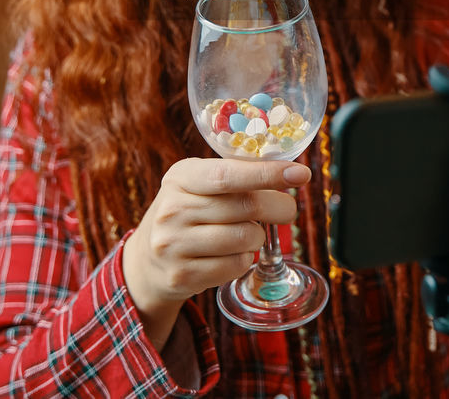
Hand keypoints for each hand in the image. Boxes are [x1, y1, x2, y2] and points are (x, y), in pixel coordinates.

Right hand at [122, 157, 311, 343]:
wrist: (147, 260)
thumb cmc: (187, 213)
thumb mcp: (198, 185)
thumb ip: (235, 176)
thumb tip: (289, 172)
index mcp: (180, 177)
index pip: (228, 174)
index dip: (268, 173)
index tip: (301, 174)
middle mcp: (173, 209)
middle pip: (245, 207)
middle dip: (278, 208)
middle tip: (287, 210)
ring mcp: (174, 245)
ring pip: (245, 238)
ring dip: (258, 237)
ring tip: (248, 234)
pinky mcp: (182, 276)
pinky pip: (236, 265)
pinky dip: (244, 259)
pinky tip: (232, 254)